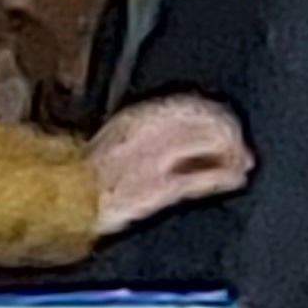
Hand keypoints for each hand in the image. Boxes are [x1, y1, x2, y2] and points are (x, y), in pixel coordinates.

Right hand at [89, 96, 250, 235]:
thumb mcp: (118, 141)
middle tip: (243, 152)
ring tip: (241, 167)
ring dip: (233, 155)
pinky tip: (235, 181)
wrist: (63, 203)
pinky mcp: (158, 188)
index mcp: (137, 118)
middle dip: (231, 136)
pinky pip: (202, 178)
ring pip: (209, 145)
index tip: (231, 128)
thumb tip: (189, 136)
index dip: (218, 116)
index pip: (190, 105)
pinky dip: (226, 177)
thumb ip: (151, 132)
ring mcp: (153, 160)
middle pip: (206, 122)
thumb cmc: (89, 178)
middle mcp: (147, 133)